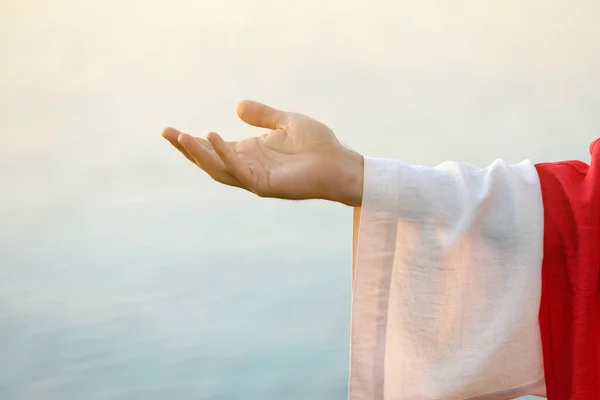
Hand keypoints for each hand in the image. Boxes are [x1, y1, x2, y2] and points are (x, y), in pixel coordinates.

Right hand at [161, 100, 363, 205]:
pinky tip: (213, 137)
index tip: (170, 130)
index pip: (214, 149)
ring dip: (198, 154)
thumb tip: (237, 106)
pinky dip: (225, 155)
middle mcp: (248, 168)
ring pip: (218, 169)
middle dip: (187, 149)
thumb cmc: (318, 145)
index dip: (193, 141)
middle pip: (209, 162)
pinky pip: (239, 171)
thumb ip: (263, 115)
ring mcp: (255, 179)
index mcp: (250, 154)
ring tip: (181, 136)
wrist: (341, 163)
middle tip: (166, 132)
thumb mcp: (286, 122)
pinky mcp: (266, 185)